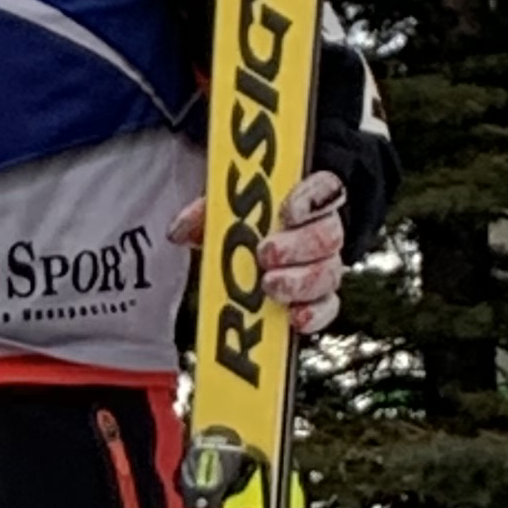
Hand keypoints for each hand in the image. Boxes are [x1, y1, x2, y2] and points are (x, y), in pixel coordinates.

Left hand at [167, 171, 350, 337]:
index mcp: (304, 200)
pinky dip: (312, 315)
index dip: (312, 199)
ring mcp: (321, 268)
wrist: (241, 256)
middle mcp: (320, 233)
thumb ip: (205, 211)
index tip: (288, 212)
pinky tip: (294, 317)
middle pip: (328, 236)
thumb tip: (179, 231)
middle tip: (265, 253)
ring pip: (328, 273)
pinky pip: (325, 309)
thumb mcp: (220, 209)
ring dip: (300, 281)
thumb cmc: (238, 224)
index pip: (326, 189)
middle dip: (298, 246)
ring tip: (268, 285)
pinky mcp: (316, 302)